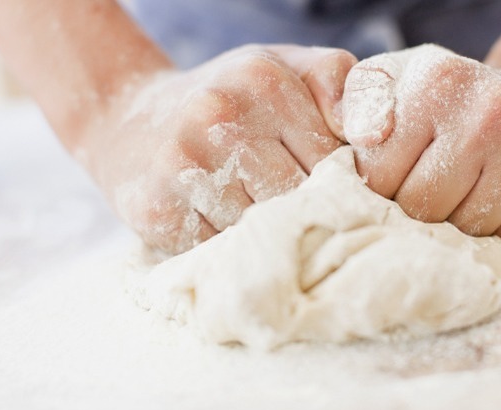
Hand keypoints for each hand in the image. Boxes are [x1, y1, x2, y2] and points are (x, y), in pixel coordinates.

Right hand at [77, 45, 356, 253]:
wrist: (124, 117)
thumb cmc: (223, 98)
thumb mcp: (279, 68)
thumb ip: (336, 82)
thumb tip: (375, 134)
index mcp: (263, 82)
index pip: (329, 161)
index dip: (338, 188)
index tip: (334, 199)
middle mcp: (220, 118)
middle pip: (296, 199)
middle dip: (304, 215)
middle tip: (303, 221)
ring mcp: (183, 166)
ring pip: (261, 230)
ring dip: (268, 237)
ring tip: (262, 224)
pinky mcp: (154, 210)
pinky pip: (219, 250)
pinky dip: (230, 250)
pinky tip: (225, 229)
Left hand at [341, 44, 500, 244]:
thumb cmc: (437, 103)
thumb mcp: (387, 85)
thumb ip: (357, 105)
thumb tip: (362, 135)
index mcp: (437, 81)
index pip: (381, 178)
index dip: (379, 190)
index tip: (392, 178)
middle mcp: (493, 106)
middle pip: (426, 208)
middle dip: (416, 212)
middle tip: (427, 193)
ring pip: (471, 229)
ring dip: (458, 224)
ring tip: (462, 193)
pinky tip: (499, 199)